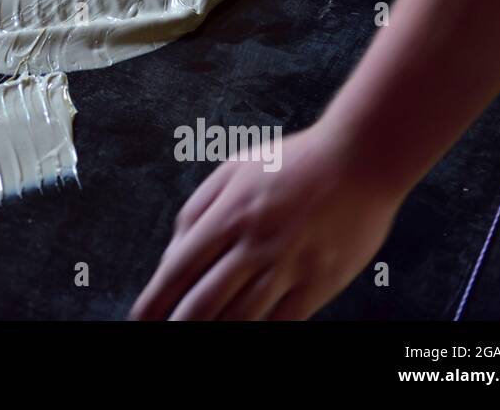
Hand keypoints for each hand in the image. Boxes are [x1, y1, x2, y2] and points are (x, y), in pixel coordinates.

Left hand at [129, 123, 403, 319]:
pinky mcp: (319, 282)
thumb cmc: (294, 161)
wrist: (359, 159)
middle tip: (160, 335)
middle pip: (204, 300)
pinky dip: (259, 331)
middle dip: (177, 324)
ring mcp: (288, 265)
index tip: (140, 317)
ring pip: (241, 317)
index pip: (179, 268)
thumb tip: (173, 251)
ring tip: (196, 340)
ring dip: (214, 333)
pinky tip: (243, 333)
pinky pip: (282, 321)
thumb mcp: (233, 169)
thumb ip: (198, 208)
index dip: (155, 299)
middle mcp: (254, 243)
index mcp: (228, 213)